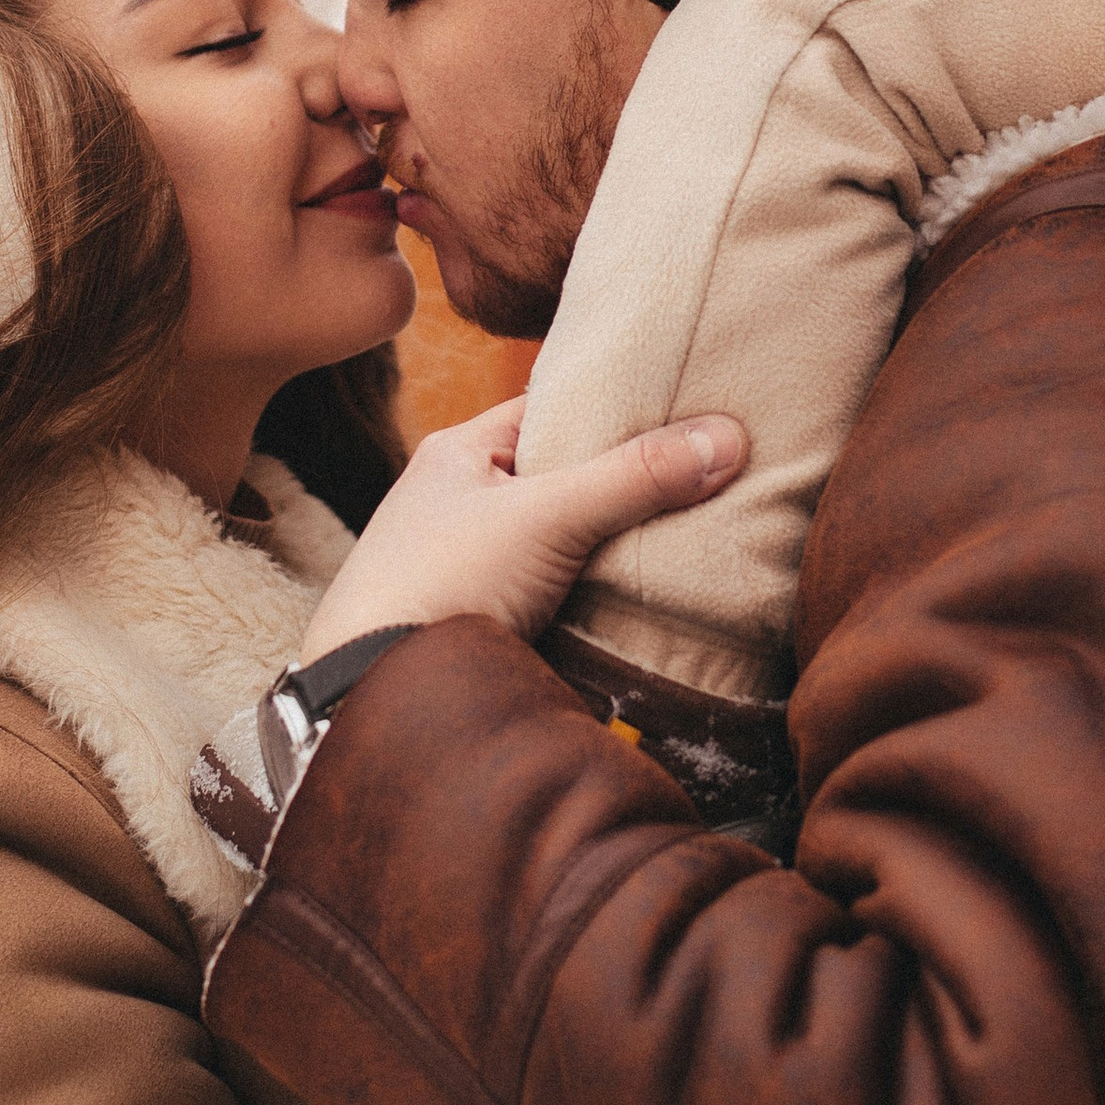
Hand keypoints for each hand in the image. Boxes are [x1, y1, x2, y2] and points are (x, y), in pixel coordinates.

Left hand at [296, 397, 746, 662]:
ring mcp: (477, 570)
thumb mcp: (544, 515)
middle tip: (710, 470)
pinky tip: (656, 594)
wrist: (375, 698)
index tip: (686, 406)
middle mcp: (464, 505)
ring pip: (571, 542)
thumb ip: (633, 477)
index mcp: (458, 455)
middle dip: (631, 482)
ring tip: (702, 528)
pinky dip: (606, 596)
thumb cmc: (440, 584)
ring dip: (622, 545)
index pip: (552, 410)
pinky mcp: (493, 627)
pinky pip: (567, 598)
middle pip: (568, 479)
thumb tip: (728, 436)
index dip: (616, 407)